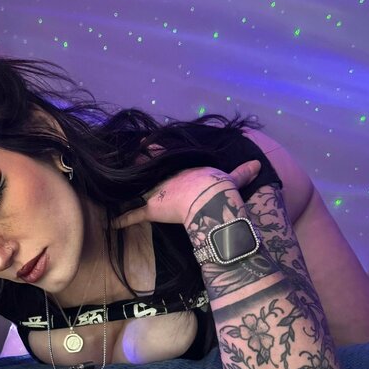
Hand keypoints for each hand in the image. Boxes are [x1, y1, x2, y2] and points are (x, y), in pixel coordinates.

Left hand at [111, 158, 261, 228]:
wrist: (211, 198)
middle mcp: (165, 177)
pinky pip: (132, 215)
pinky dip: (121, 220)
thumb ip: (241, 172)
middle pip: (144, 169)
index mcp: (181, 167)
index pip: (162, 154)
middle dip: (134, 166)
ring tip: (112, 189)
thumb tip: (258, 165)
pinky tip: (110, 224)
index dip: (153, 150)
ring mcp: (156, 192)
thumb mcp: (231, 177)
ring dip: (125, 190)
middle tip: (125, 164)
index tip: (145, 145)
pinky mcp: (151, 209)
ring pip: (135, 189)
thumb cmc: (218, 186)